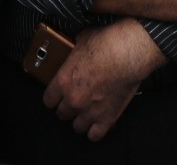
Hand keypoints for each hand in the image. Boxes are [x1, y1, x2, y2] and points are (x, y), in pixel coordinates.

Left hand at [43, 20, 164, 141]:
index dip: (53, 98)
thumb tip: (78, 48)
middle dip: (67, 108)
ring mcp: (89, 112)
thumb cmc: (106, 44)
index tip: (56, 97)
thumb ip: (76, 52)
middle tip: (74, 101)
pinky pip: (95, 135)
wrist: (128, 54)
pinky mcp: (107, 118)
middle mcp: (73, 99)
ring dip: (81, 120)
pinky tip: (98, 124)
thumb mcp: (82, 40)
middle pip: (62, 114)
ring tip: (86, 113)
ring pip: (77, 127)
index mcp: (63, 81)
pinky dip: (96, 131)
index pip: (48, 100)